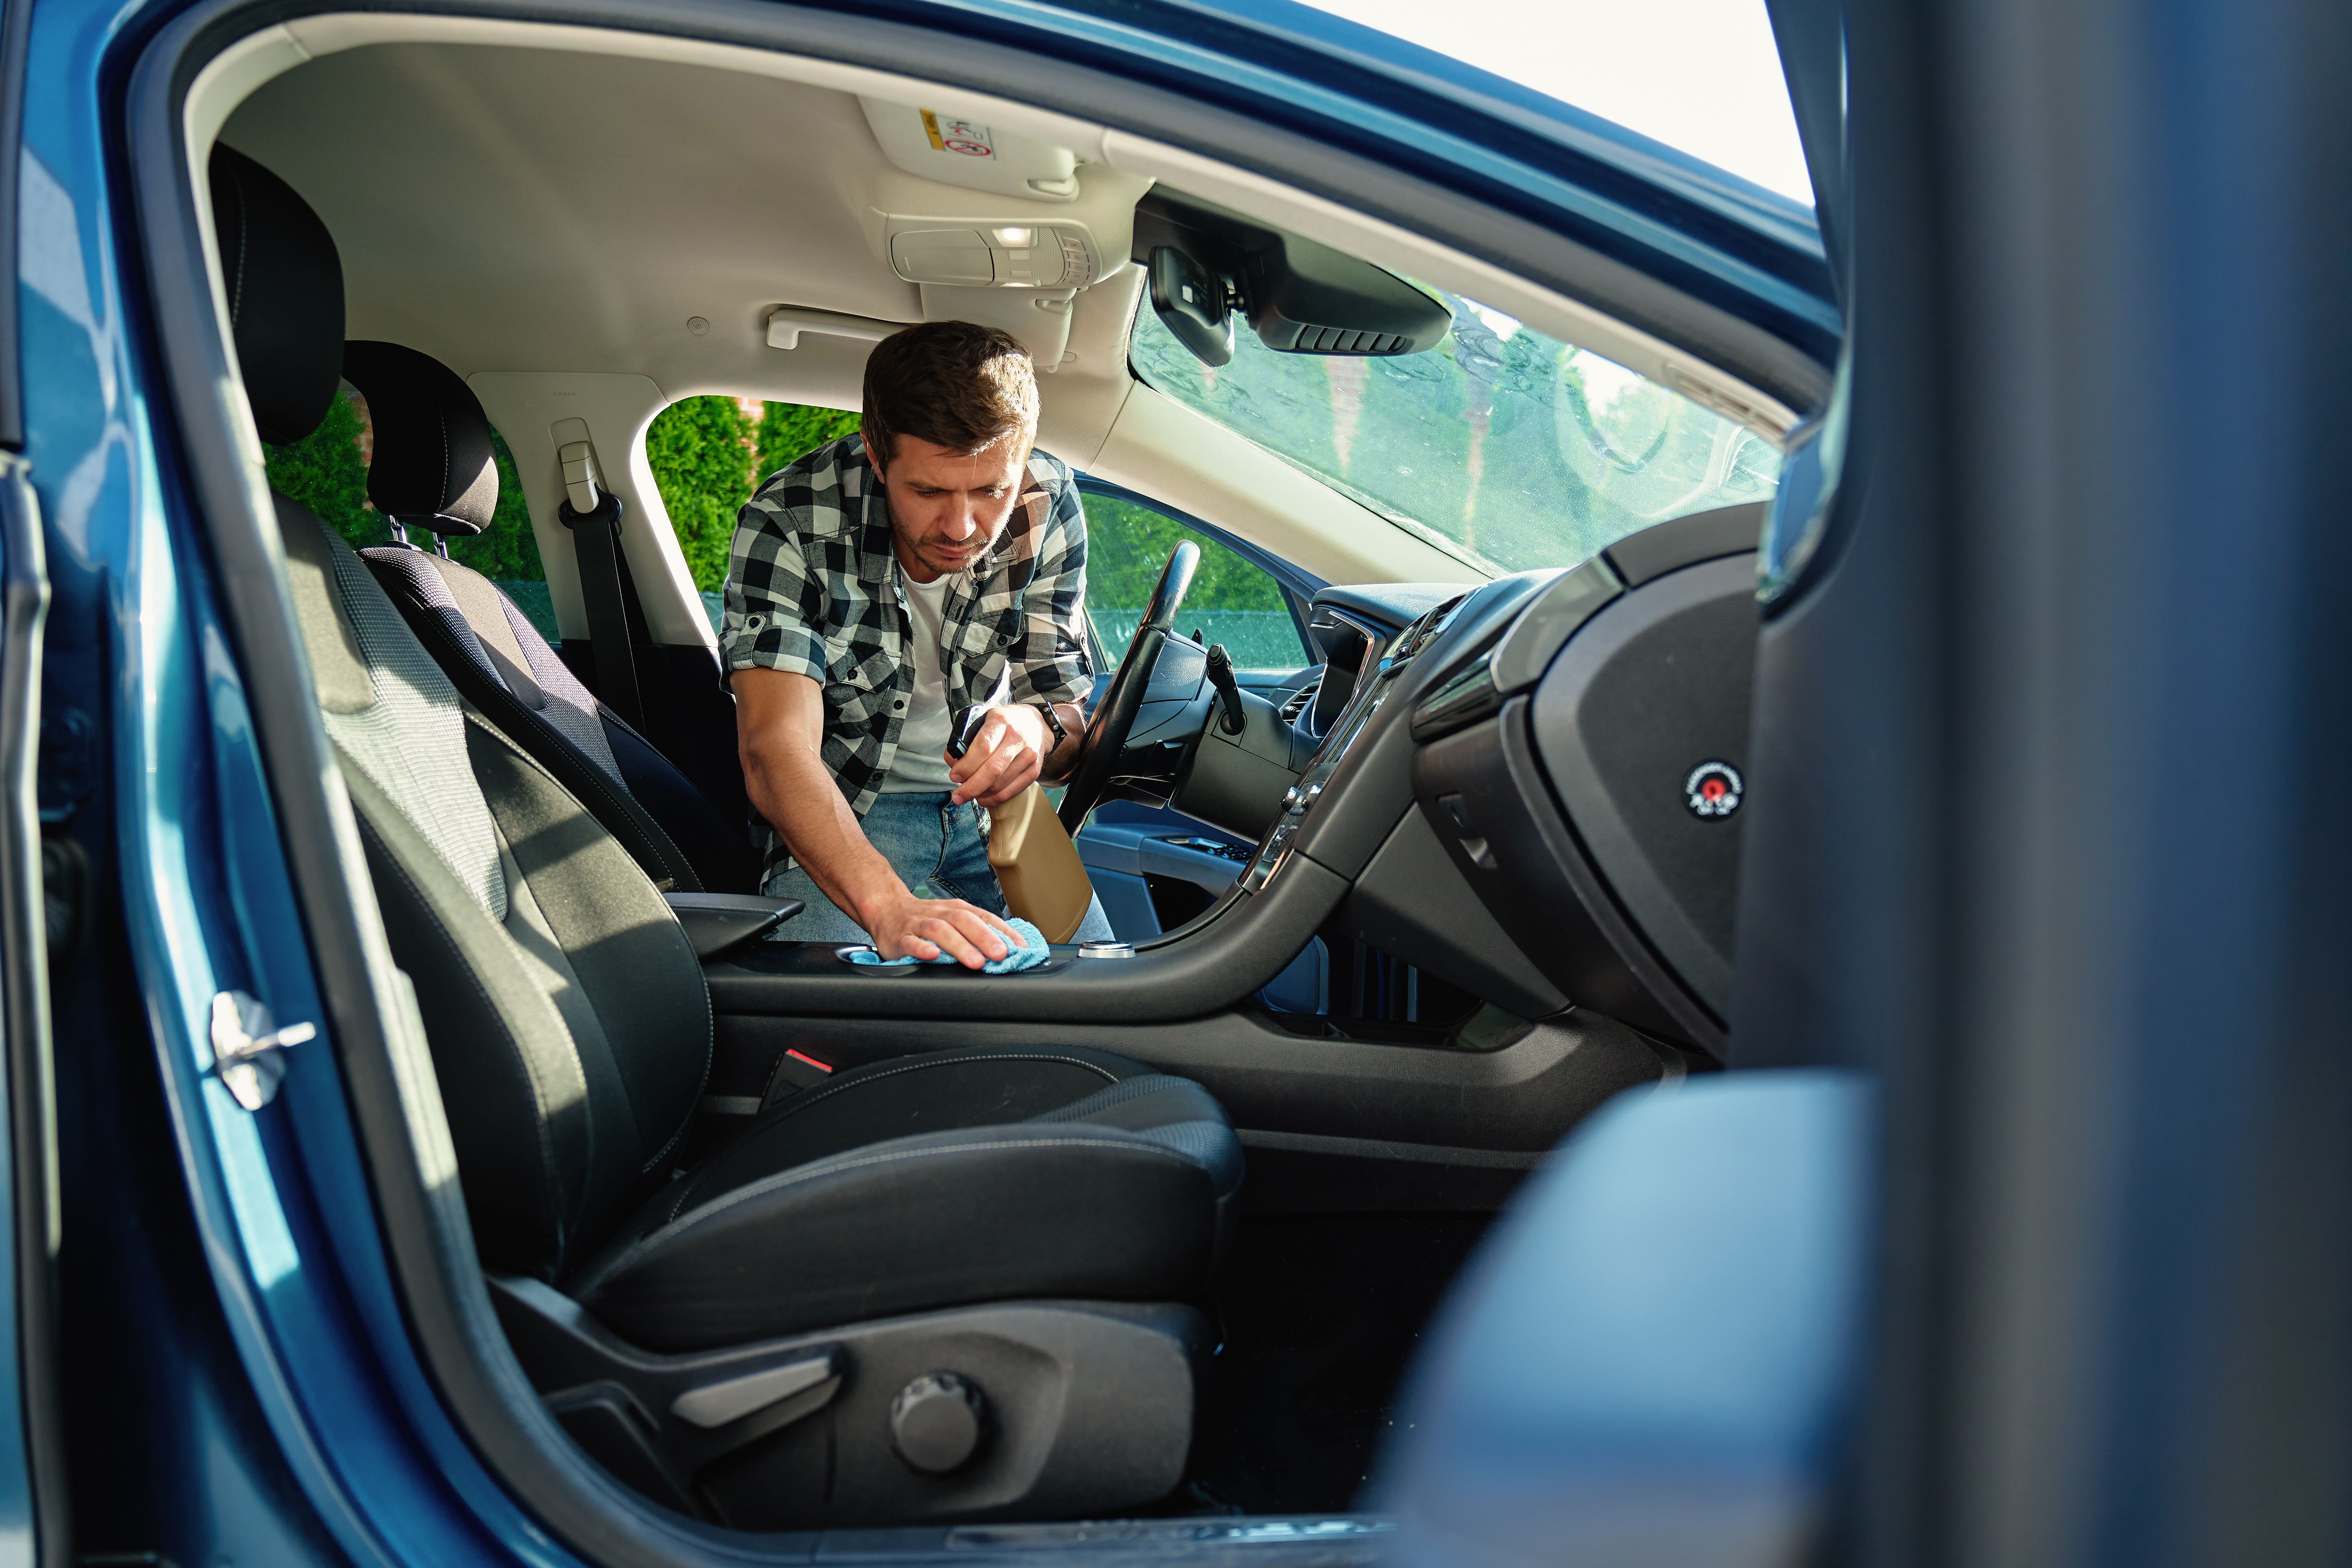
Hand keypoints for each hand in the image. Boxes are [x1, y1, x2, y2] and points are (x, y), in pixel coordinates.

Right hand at [864, 890, 1030, 968]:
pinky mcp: (900, 938)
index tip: (1020, 946)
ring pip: (940, 930)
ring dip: (959, 945)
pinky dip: (922, 948)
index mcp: (956, 909)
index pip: (984, 917)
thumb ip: (976, 930)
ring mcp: (919, 925)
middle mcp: (939, 914)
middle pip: (964, 921)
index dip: (1003, 931)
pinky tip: (932, 955)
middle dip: (985, 937)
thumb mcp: (953, 919)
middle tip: (1001, 954)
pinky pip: (911, 942)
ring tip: (975, 961)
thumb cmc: (927, 919)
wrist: (887, 909)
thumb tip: (1008, 947)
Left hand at [948, 703, 1047, 807]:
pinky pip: (1011, 791)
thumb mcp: (983, 719)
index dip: (966, 765)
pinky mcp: (1034, 770)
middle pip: (993, 770)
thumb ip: (968, 739)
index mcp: (1001, 721)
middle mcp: (1018, 738)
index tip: (954, 775)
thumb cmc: (1003, 723)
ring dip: (980, 794)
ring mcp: (1029, 755)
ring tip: (968, 794)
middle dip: (971, 787)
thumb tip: (954, 763)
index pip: (983, 747)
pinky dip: (993, 799)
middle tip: (957, 795)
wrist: (1034, 722)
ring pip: (1000, 784)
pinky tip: (982, 797)